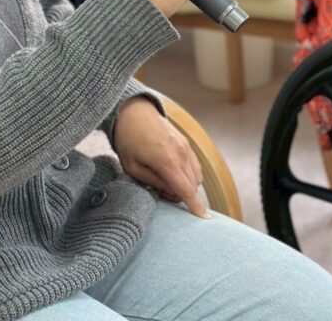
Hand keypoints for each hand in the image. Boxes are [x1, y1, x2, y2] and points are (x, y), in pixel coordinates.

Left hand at [113, 96, 208, 217]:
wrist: (133, 112)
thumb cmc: (128, 140)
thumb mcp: (132, 167)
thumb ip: (153, 182)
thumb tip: (170, 191)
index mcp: (166, 160)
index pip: (185, 189)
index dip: (194, 206)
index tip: (203, 218)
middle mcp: (180, 153)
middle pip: (192, 185)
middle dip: (181, 195)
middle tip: (160, 190)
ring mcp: (185, 146)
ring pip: (196, 176)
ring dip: (186, 185)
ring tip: (164, 180)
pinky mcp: (186, 142)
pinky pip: (195, 165)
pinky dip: (188, 174)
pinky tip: (173, 172)